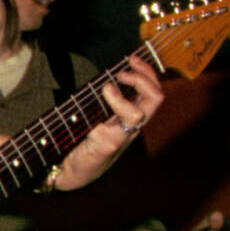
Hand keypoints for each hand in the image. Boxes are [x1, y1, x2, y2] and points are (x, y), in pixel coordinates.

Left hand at [55, 54, 162, 190]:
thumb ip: (107, 98)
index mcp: (133, 115)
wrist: (73, 170)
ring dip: (127, 93)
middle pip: (156, 97)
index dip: (147, 71)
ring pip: (140, 112)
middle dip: (143, 77)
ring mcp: (122, 136)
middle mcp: (133, 126)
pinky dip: (113, 105)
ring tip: (108, 86)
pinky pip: (118, 127)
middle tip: (122, 71)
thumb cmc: (85, 140)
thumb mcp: (98, 114)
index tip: (131, 59)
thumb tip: (107, 75)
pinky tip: (103, 96)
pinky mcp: (108, 145)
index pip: (154, 90)